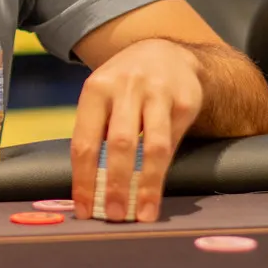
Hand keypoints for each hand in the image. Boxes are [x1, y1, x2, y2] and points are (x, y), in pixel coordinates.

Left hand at [70, 39, 202, 223]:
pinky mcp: (185, 101)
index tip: (83, 208)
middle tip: (114, 214)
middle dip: (116, 183)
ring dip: (148, 184)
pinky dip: (166, 170)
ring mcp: (158, 93)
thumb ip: (95, 132)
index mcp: (96, 88)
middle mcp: (126, 87)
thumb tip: (87, 188)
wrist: (166, 53)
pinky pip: (175, 142)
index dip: (83, 179)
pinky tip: (159, 190)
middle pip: (119, 142)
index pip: (85, 140)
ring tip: (143, 213)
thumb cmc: (125, 85)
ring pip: (154, 146)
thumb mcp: (102, 95)